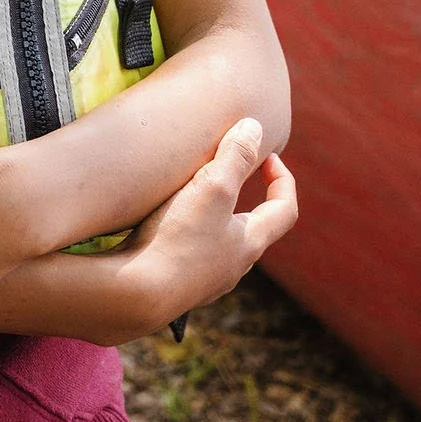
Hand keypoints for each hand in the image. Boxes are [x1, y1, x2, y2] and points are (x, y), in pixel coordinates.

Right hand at [119, 118, 297, 327]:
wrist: (135, 294)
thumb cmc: (177, 238)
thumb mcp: (211, 188)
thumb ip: (235, 156)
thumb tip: (255, 127)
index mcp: (249, 243)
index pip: (285, 210)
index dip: (282, 180)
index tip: (268, 155)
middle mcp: (233, 266)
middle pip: (253, 230)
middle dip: (246, 199)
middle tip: (227, 174)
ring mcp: (204, 282)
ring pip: (220, 246)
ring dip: (214, 221)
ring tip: (192, 198)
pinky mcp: (175, 288)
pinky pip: (190, 259)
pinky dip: (186, 239)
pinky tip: (162, 229)